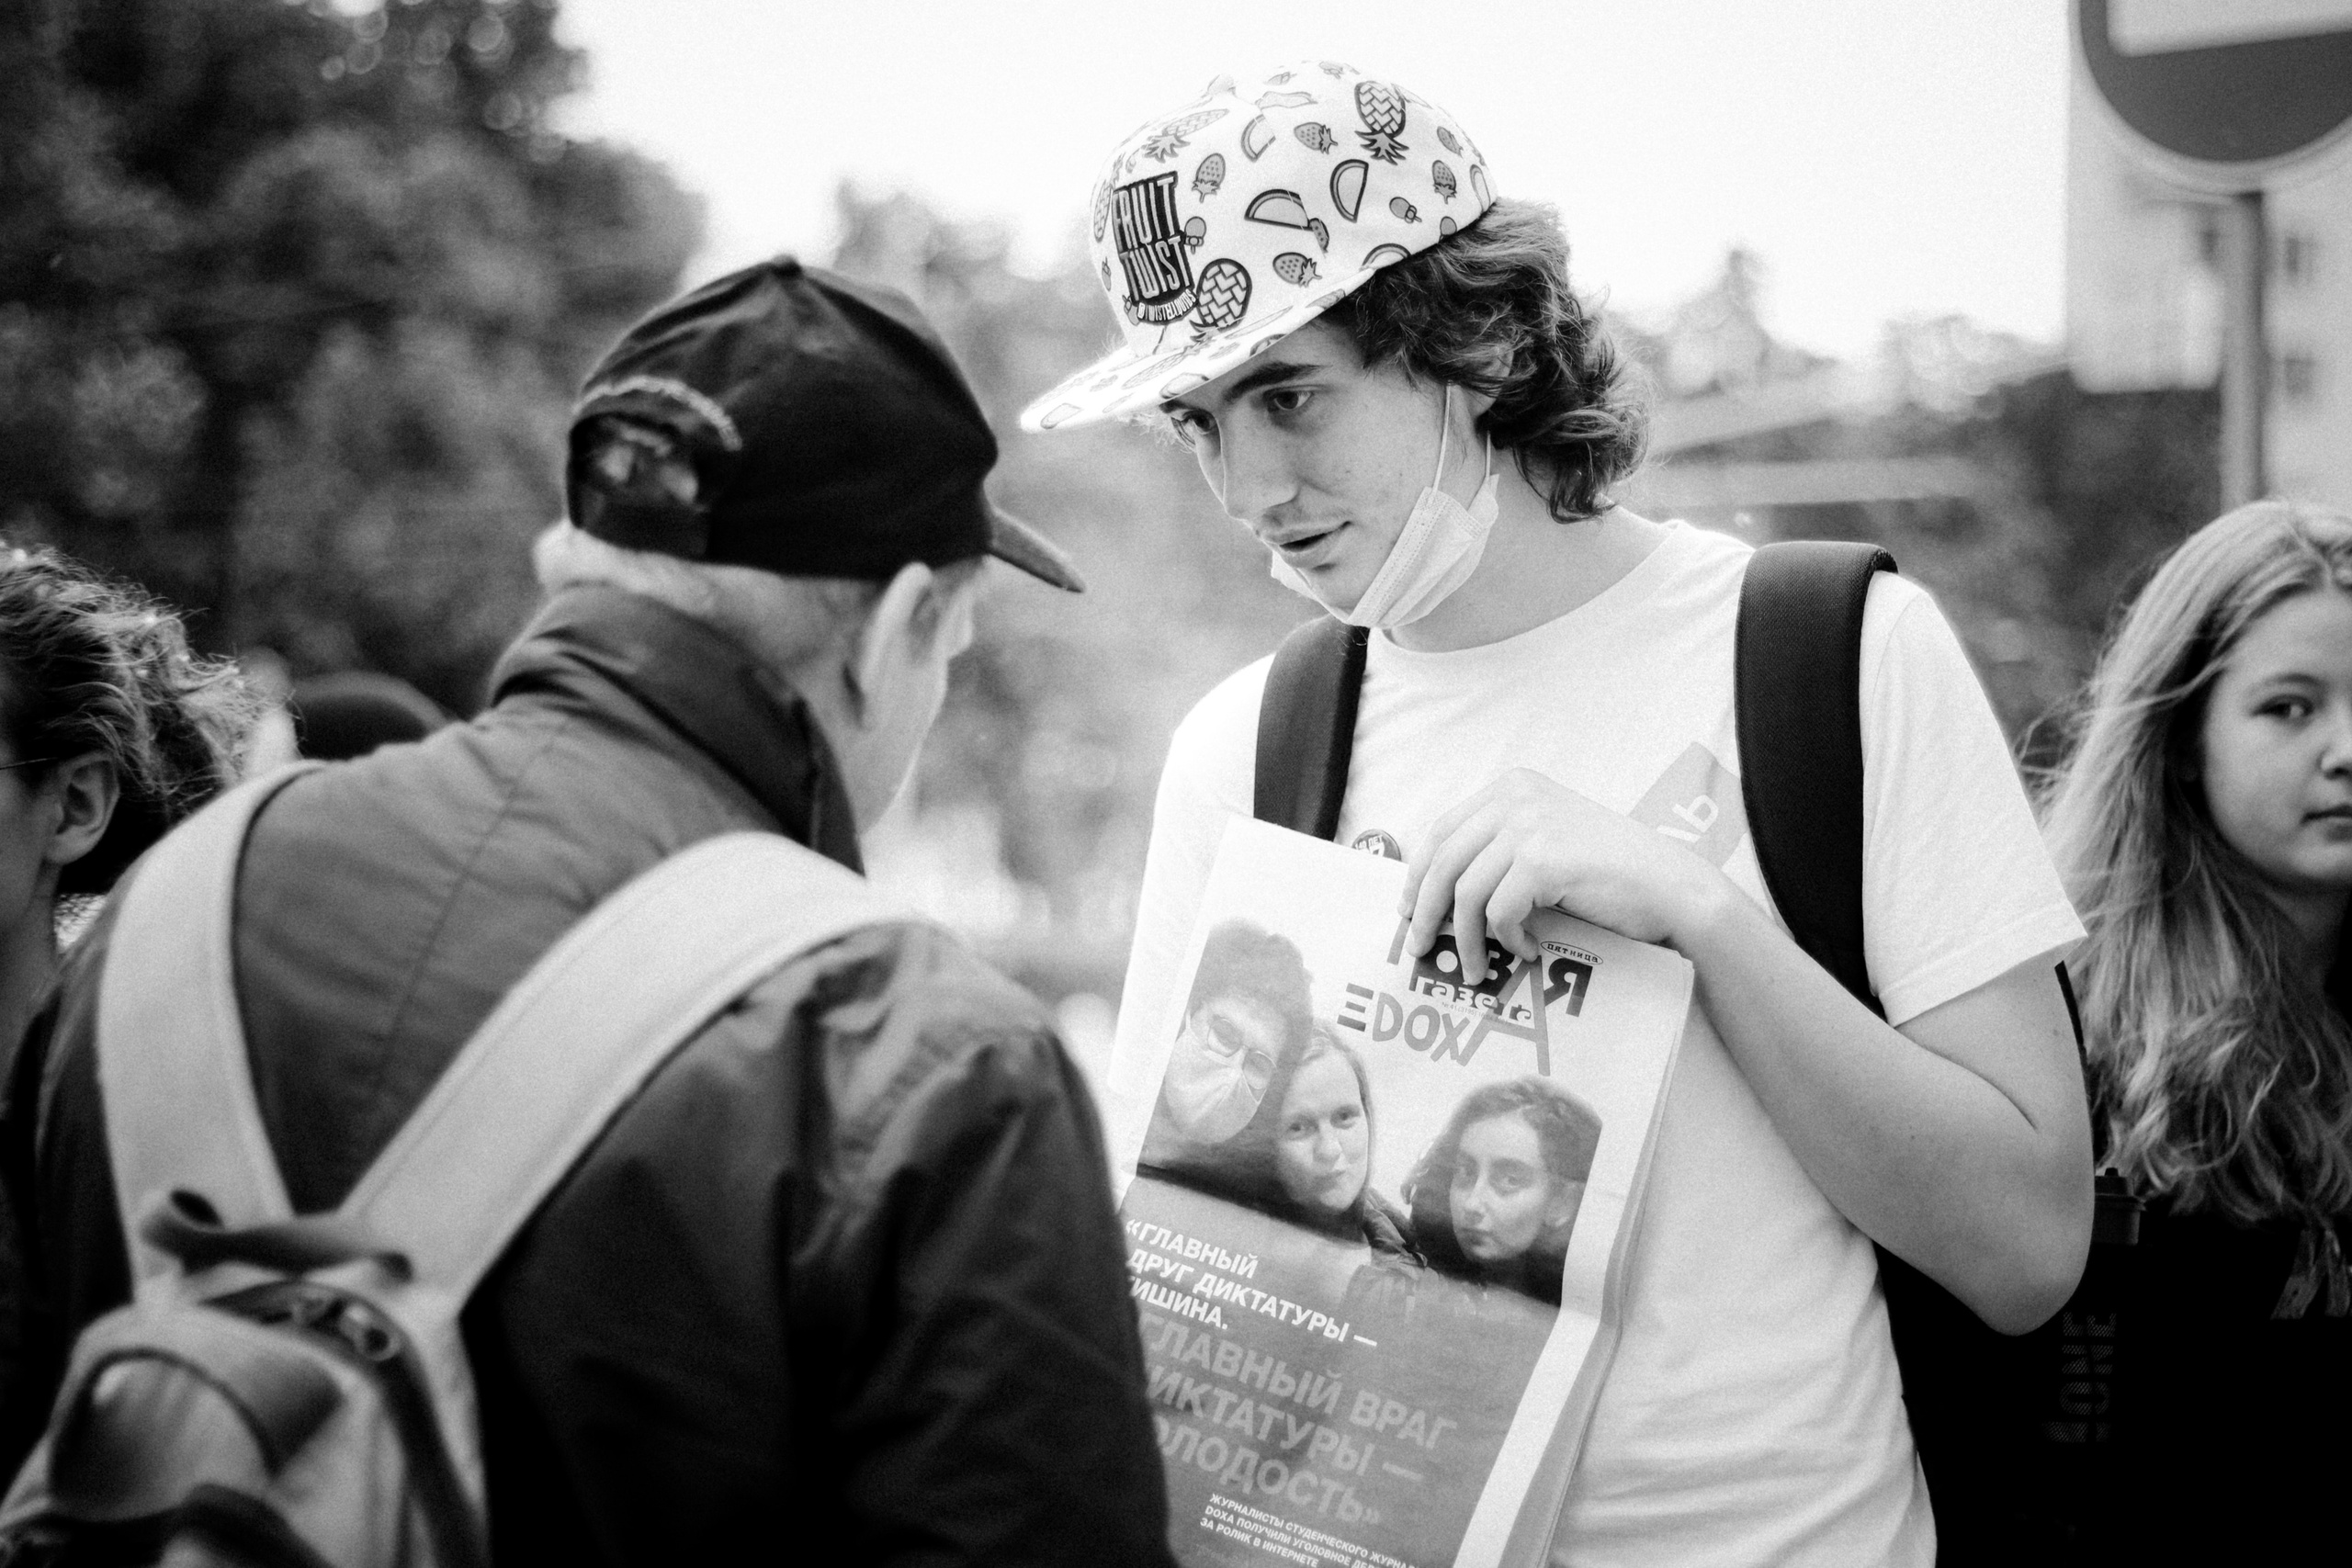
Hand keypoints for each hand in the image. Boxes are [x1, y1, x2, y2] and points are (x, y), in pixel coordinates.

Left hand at [1398, 769, 1725, 981]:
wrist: (1669, 886)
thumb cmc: (1609, 875)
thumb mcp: (1545, 842)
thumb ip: (1498, 852)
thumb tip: (1433, 894)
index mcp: (1512, 787)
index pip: (1442, 831)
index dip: (1418, 875)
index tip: (1408, 910)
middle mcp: (1516, 797)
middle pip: (1443, 861)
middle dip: (1425, 911)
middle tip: (1420, 949)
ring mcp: (1530, 825)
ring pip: (1466, 893)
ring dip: (1467, 940)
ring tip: (1476, 970)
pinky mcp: (1544, 860)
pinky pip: (1500, 912)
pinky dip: (1507, 940)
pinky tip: (1528, 951)